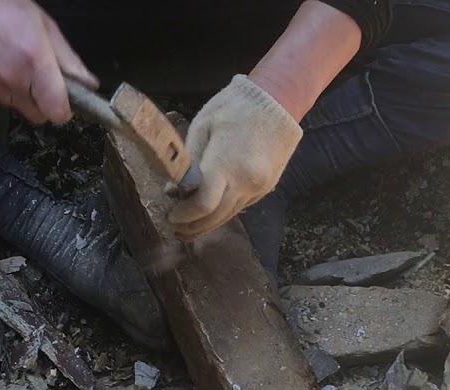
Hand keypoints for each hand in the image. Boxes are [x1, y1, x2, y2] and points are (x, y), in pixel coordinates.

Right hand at [0, 0, 94, 124]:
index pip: (56, 111)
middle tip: (38, 78)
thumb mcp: (45, 25)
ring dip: (20, 94)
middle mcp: (12, 80)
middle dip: (42, 102)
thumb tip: (88, 84)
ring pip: (16, 107)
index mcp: (34, 62)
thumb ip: (68, 60)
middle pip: (37, 115)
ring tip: (12, 62)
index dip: (64, 110)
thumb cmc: (3, 5)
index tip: (64, 102)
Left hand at [168, 75, 302, 239]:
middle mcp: (246, 181)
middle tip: (175, 228)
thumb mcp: (202, 126)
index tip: (171, 216)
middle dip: (193, 226)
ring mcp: (259, 186)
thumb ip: (189, 162)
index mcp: (227, 164)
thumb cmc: (235, 107)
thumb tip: (175, 190)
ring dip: (207, 224)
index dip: (183, 216)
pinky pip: (240, 206)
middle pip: (215, 217)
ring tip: (188, 227)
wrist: (278, 101)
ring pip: (229, 216)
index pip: (202, 205)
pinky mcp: (266, 187)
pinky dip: (223, 212)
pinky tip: (210, 212)